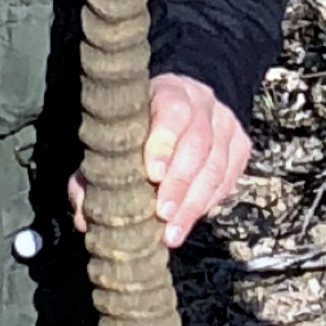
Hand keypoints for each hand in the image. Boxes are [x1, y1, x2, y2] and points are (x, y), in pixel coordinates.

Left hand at [66, 75, 252, 250]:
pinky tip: (189, 221)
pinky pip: (228, 179)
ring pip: (216, 165)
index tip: (152, 174)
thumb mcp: (117, 134)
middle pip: (198, 144)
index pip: (173, 112)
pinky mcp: (241, 146)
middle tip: (162, 213)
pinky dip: (208, 203)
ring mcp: (226, 124)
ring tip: (172, 232)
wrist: (188, 104)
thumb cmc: (141, 125)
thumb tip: (84, 217)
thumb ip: (95, 172)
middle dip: (180, 183)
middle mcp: (203, 103)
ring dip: (193, 203)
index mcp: (169, 92)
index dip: (164, 143)